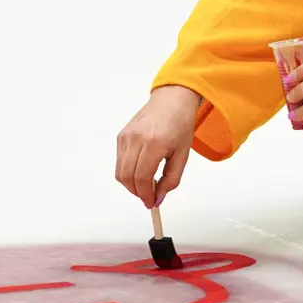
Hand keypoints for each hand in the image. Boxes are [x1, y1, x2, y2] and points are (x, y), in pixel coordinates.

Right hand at [116, 85, 200, 207]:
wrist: (173, 99)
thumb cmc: (180, 122)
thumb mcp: (183, 155)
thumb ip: (171, 179)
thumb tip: (159, 198)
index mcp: (154, 143)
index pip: (142, 178)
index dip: (146, 195)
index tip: (152, 203)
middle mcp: (136, 139)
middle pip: (127, 177)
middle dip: (137, 192)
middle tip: (149, 197)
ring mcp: (126, 136)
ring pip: (120, 172)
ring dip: (131, 184)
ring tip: (147, 184)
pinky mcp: (121, 135)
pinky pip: (119, 161)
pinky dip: (128, 172)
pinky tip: (141, 171)